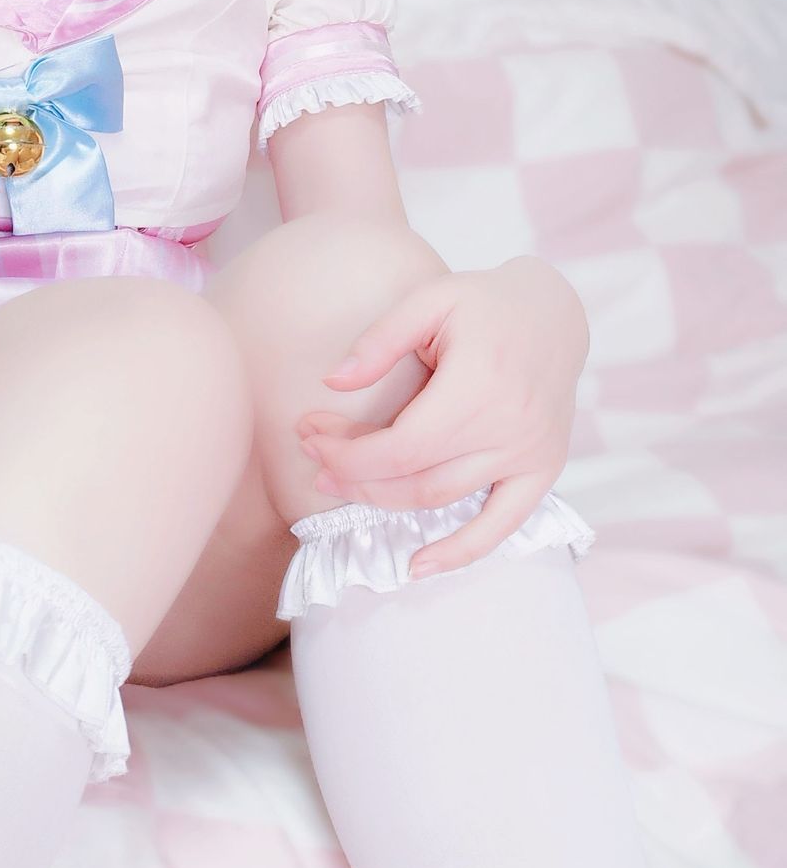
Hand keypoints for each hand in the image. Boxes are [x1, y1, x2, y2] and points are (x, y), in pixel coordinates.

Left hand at [294, 256, 590, 576]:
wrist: (556, 314)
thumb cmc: (486, 303)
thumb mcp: (430, 300)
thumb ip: (380, 341)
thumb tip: (332, 382)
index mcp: (479, 387)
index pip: (399, 446)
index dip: (348, 452)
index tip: (310, 437)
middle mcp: (508, 430)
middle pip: (412, 477)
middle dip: (354, 475)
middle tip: (315, 459)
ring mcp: (529, 456)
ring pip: (441, 500)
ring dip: (384, 501)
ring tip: (342, 485)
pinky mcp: (543, 471)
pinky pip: (501, 526)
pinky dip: (461, 552)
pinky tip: (418, 566)